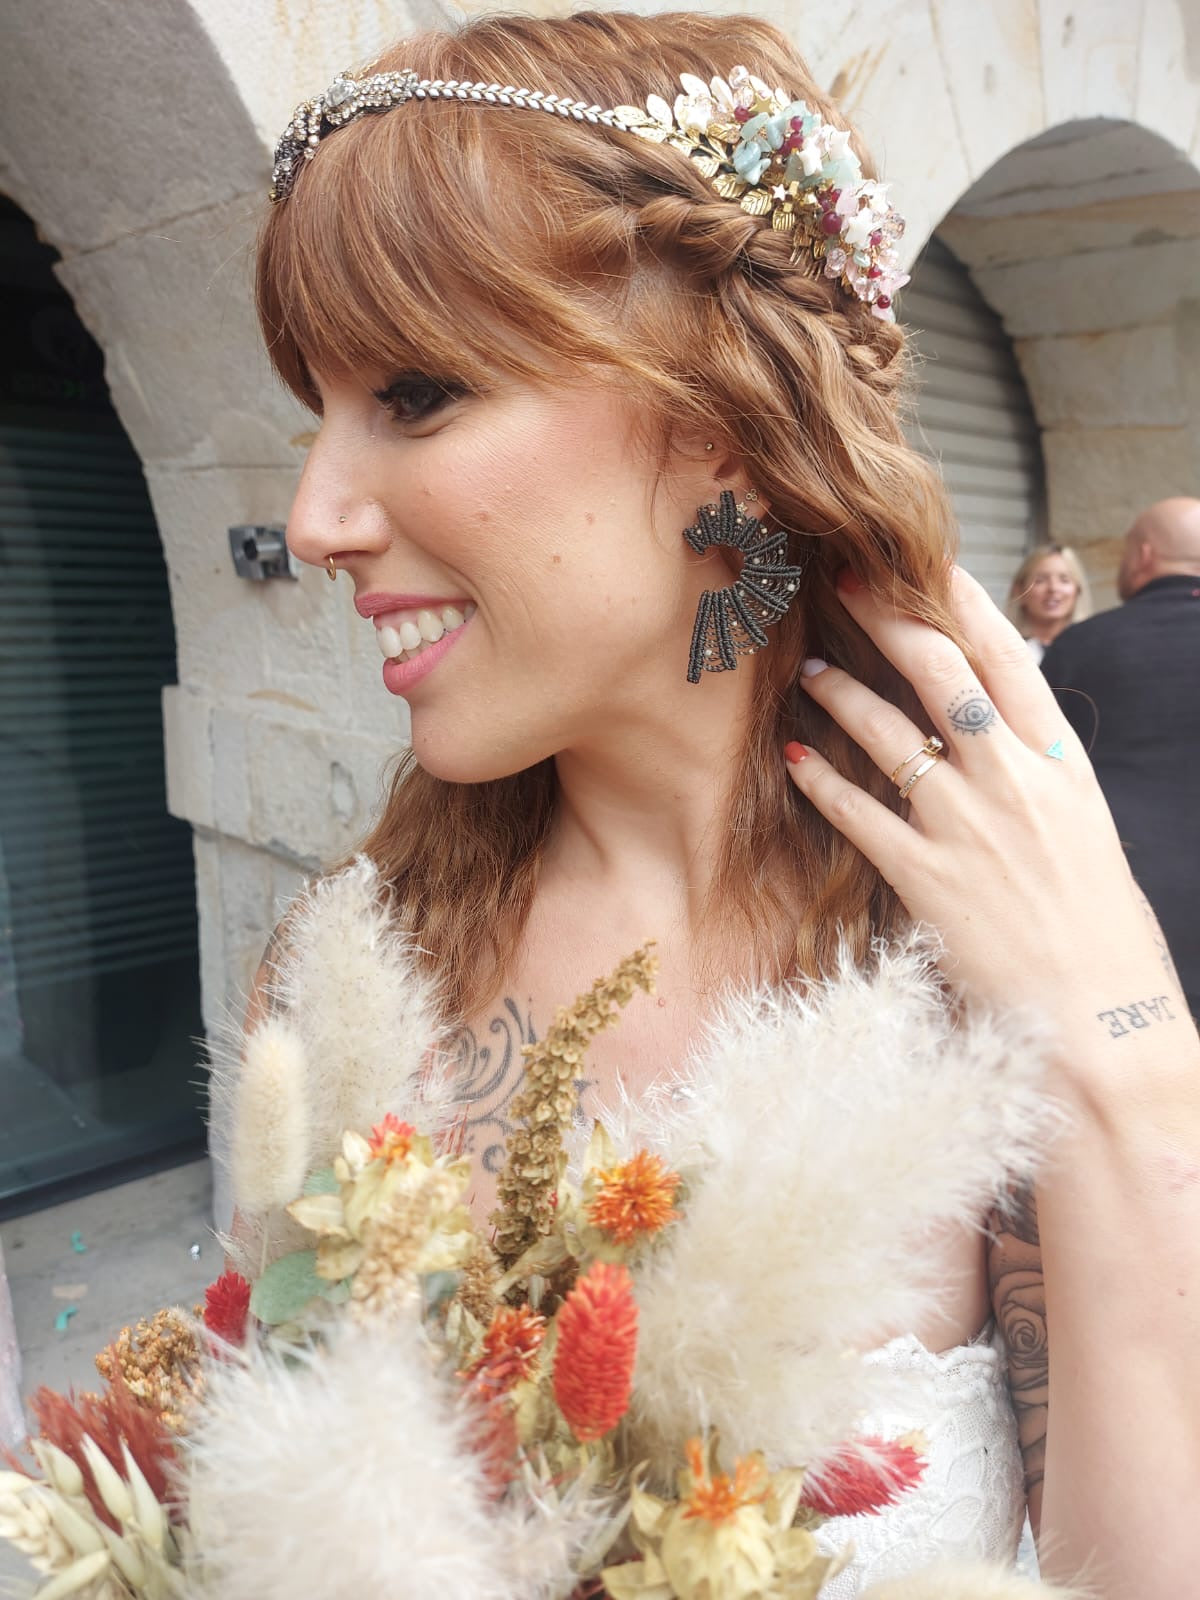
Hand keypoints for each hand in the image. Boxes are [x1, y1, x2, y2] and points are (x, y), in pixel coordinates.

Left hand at [785, 567, 1184, 1066]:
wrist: (1105, 1020)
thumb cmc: (1102, 930)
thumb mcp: (1087, 831)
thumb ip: (1040, 776)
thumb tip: (1000, 733)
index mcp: (1062, 764)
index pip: (1008, 658)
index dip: (961, 603)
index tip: (924, 562)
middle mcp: (1014, 781)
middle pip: (941, 673)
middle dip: (887, 617)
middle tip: (843, 581)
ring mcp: (968, 828)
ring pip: (889, 735)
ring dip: (841, 696)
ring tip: (809, 674)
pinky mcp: (927, 879)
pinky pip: (860, 815)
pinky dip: (822, 783)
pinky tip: (795, 759)